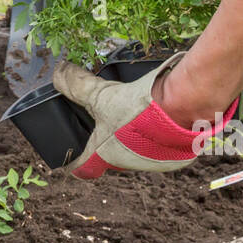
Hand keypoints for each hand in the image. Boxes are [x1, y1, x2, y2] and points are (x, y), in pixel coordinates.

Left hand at [54, 54, 237, 179]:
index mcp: (105, 154)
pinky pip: (161, 146)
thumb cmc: (139, 108)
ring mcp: (153, 162)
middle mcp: (128, 164)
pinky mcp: (176, 156)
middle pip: (111, 155)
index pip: (82, 168)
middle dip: (109, 138)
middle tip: (108, 117)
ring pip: (138, 149)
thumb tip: (58, 74)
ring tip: (136, 111)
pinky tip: (159, 114)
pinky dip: (158, 133)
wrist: (184, 111)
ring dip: (135, 134)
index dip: (73, 162)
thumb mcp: (102, 93)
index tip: (69, 157)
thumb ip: (78, 85)